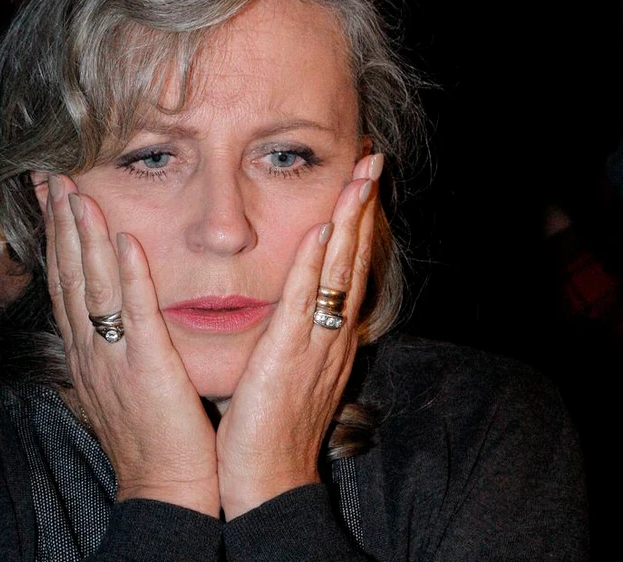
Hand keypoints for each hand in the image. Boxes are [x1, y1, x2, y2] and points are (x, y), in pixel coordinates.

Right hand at [38, 174, 219, 516]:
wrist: (164, 486)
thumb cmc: (147, 434)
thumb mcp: (116, 381)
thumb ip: (109, 343)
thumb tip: (103, 312)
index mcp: (86, 350)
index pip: (64, 281)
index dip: (56, 235)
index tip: (52, 195)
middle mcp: (91, 348)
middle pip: (69, 274)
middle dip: (60, 222)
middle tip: (54, 176)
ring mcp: (115, 356)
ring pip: (94, 286)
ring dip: (84, 236)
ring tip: (79, 192)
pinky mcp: (148, 367)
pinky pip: (135, 314)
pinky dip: (128, 275)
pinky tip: (123, 240)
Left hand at [216, 154, 381, 519]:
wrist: (267, 479)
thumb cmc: (271, 426)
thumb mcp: (289, 372)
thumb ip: (295, 336)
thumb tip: (294, 307)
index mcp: (329, 337)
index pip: (347, 271)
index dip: (355, 225)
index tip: (358, 183)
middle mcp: (332, 336)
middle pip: (353, 261)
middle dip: (362, 209)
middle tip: (372, 160)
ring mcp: (315, 345)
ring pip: (337, 273)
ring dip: (349, 223)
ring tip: (360, 177)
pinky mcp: (287, 357)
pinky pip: (304, 303)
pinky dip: (314, 266)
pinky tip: (321, 231)